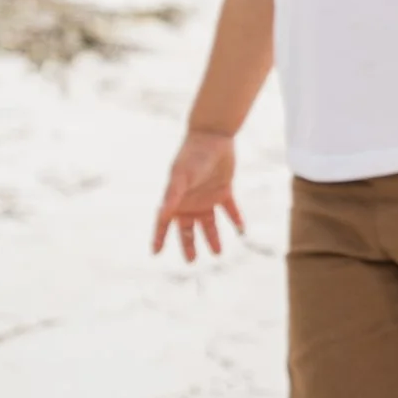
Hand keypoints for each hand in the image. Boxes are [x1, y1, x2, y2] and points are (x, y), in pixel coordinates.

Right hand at [152, 129, 244, 261]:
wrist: (213, 136)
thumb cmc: (192, 155)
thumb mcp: (181, 176)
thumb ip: (172, 195)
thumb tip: (162, 215)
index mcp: (176, 200)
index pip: (164, 223)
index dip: (159, 238)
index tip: (156, 253)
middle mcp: (190, 202)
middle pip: (188, 229)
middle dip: (189, 245)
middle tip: (191, 261)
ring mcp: (207, 197)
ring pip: (210, 224)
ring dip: (214, 238)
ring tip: (218, 254)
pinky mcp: (224, 191)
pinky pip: (230, 210)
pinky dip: (236, 220)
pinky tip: (242, 231)